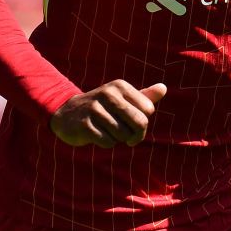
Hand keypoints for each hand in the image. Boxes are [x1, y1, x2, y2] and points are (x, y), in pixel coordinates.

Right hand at [50, 80, 166, 147]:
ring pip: (123, 135)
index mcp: (120, 86)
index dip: (144, 121)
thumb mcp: (122, 98)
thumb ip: (144, 96)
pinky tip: (98, 135)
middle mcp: (108, 94)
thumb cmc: (102, 107)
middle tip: (130, 138)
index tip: (133, 123)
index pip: (148, 110)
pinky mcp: (85, 125)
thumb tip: (164, 88)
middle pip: (140, 122)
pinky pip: (108, 142)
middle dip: (137, 135)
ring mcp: (95, 109)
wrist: (66, 113)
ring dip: (118, 139)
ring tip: (108, 132)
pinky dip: (107, 143)